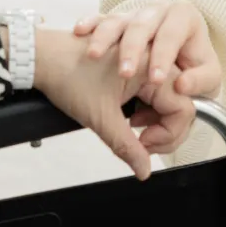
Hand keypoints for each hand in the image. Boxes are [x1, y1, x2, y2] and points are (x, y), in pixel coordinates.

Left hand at [31, 28, 174, 179]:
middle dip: (163, 131)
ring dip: (153, 122)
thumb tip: (144, 170)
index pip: (184, 109)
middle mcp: (152, 62)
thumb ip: (128, 147)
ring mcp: (143, 65)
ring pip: (166, 102)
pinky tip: (127, 118)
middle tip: (140, 144)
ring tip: (130, 128)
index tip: (145, 145)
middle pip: (179, 106)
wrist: (41, 57)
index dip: (168, 134)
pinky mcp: (133, 69)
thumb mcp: (100, 118)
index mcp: (151, 67)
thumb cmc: (66, 74)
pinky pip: (152, 95)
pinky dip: (144, 111)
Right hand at [74, 1, 221, 98]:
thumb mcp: (208, 77)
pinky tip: (80, 31)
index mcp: (184, 18)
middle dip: (131, 49)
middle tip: (124, 73)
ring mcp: (133, 16)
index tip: (155, 79)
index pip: (172, 34)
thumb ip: (201, 83)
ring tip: (93, 55)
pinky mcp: (114, 23)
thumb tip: (182, 87)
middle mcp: (157, 12)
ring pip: (116, 21)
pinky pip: (98, 20)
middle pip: (141, 25)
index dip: (164, 55)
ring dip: (105, 38)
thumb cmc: (193, 66)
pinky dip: (90, 24)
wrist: (179, 56)